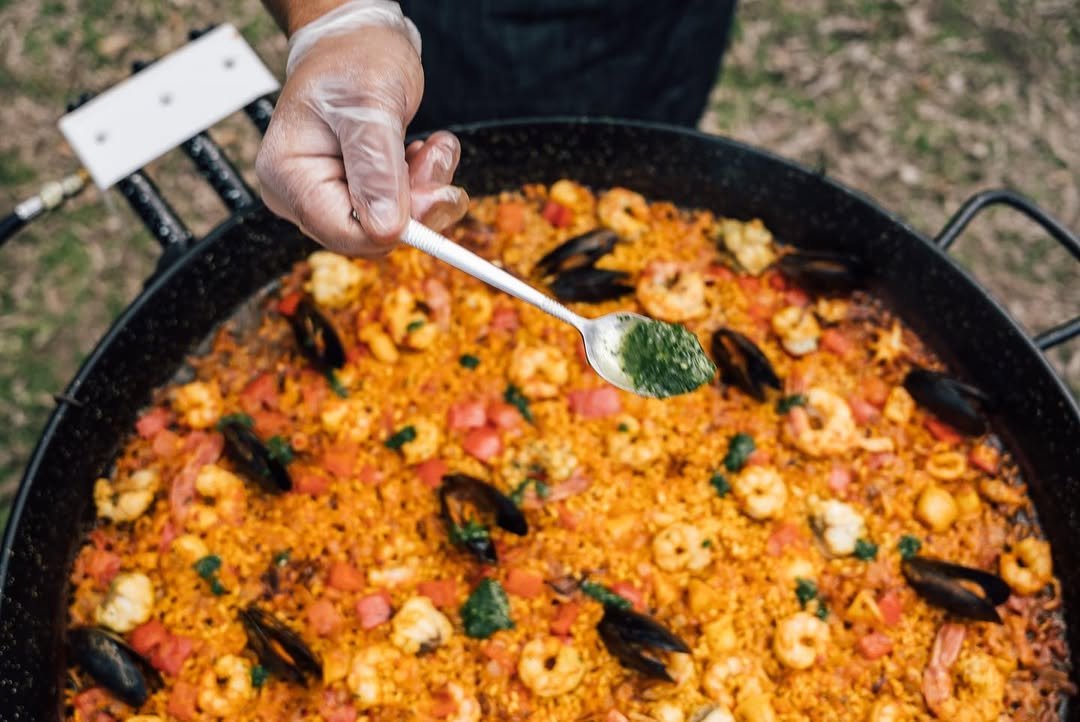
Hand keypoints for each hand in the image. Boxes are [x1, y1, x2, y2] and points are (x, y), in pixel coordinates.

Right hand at [256, 1, 468, 256]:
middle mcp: (303, 195)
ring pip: (393, 227)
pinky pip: (402, 213)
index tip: (432, 194)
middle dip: (415, 203)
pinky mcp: (357, 195)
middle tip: (429, 156)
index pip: (344, 233)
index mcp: (289, 176)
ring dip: (426, 189)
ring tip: (428, 147)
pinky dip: (425, 185)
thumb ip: (377, 169)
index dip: (394, 226)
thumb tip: (386, 229)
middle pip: (371, 236)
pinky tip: (422, 151)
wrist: (359, 41)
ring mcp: (330, 197)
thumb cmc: (354, 60)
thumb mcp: (369, 106)